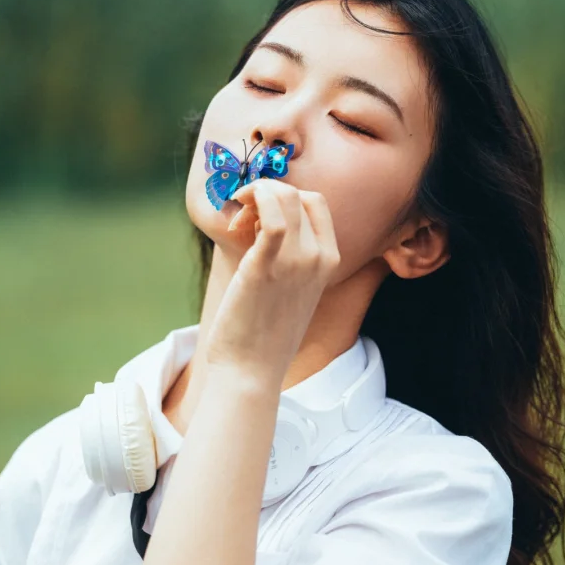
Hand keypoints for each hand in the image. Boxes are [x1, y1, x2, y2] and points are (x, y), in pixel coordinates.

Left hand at [206, 178, 340, 386]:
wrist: (251, 370)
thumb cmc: (263, 332)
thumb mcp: (291, 288)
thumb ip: (288, 256)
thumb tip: (261, 221)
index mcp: (329, 260)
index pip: (316, 202)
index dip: (285, 196)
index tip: (258, 215)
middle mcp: (318, 257)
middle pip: (297, 194)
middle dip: (265, 194)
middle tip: (241, 219)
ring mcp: (296, 261)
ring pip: (283, 195)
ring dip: (254, 195)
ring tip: (237, 221)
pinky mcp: (266, 266)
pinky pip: (270, 213)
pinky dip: (252, 201)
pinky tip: (235, 219)